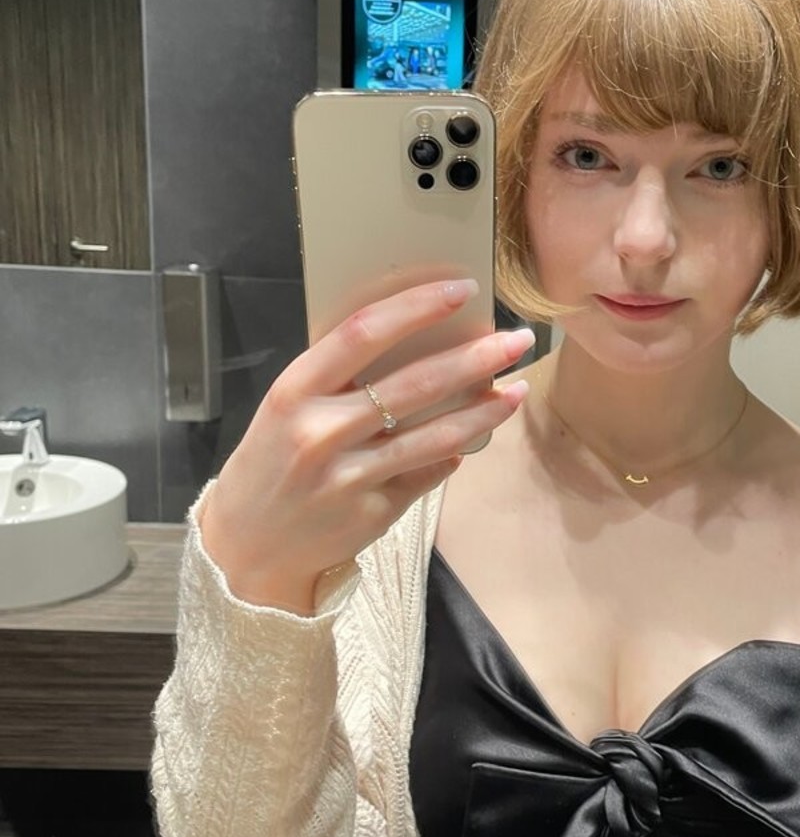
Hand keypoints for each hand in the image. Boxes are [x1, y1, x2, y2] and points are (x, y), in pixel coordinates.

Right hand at [199, 278, 531, 612]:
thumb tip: (420, 345)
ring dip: (484, 412)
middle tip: (517, 340)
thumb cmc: (270, 463)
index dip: (417, 307)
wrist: (246, 547)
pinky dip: (453, 454)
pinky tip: (474, 439)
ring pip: (435, 435)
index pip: (363, 333)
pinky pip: (426, 474)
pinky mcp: (371, 511)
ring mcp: (348, 476)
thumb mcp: (286, 409)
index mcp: (294, 391)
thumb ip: (338, 379)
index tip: (461, 289)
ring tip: (517, 391)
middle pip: (414, 384)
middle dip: (476, 359)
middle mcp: (321, 431)